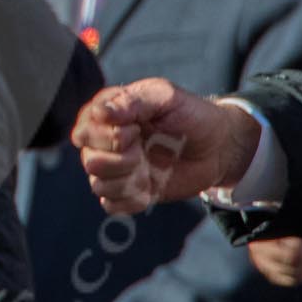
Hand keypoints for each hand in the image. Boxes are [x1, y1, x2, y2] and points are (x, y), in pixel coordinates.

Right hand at [71, 78, 259, 213]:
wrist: (218, 146)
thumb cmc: (190, 114)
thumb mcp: (164, 96)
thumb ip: (131, 101)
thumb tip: (99, 113)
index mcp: (106, 115)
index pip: (83, 132)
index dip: (107, 136)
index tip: (135, 128)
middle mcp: (104, 143)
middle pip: (89, 161)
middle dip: (120, 159)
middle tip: (144, 149)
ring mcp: (116, 169)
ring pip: (98, 186)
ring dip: (129, 180)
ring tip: (149, 168)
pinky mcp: (128, 192)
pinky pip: (112, 206)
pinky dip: (133, 199)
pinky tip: (151, 186)